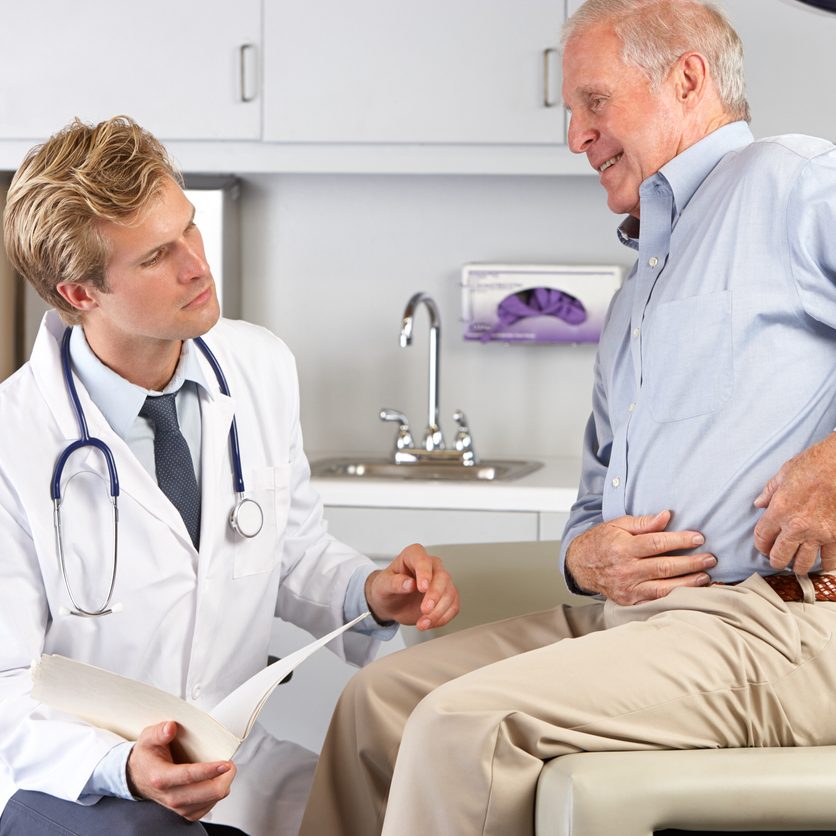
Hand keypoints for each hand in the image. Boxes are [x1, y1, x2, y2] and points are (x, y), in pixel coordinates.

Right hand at [127, 721, 235, 820]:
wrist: (138, 777)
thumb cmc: (147, 757)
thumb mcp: (148, 739)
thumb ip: (159, 731)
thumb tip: (171, 727)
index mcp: (161, 778)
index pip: (189, 776)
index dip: (210, 770)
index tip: (225, 763)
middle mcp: (170, 796)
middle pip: (207, 793)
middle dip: (225, 778)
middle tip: (229, 764)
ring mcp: (179, 807)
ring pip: (211, 800)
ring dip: (223, 784)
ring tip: (224, 770)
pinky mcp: (186, 812)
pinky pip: (209, 806)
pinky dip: (216, 794)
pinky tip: (215, 781)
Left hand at [364, 543, 459, 630]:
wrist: (391, 603)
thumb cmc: (386, 588)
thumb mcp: (382, 585)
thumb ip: (394, 582)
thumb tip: (409, 583)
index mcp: (414, 555)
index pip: (423, 561)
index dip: (424, 573)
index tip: (422, 587)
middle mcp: (431, 565)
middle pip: (442, 577)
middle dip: (435, 595)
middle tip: (425, 610)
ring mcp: (441, 581)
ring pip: (450, 593)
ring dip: (438, 611)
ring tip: (422, 623)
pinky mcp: (446, 596)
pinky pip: (452, 606)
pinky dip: (443, 618)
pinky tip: (429, 623)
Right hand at [565, 510, 715, 604]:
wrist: (580, 565)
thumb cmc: (601, 541)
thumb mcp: (617, 524)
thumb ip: (643, 522)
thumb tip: (666, 516)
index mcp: (623, 547)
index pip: (657, 543)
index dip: (680, 541)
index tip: (699, 538)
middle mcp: (626, 569)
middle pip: (665, 567)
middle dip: (691, 562)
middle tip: (711, 558)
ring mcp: (628, 587)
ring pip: (664, 587)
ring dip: (689, 582)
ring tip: (706, 576)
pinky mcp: (630, 600)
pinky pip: (657, 600)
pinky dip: (676, 597)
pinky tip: (690, 591)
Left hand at [753, 434, 835, 572]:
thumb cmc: (814, 464)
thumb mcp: (784, 474)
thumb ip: (769, 492)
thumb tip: (759, 503)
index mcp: (779, 511)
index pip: (762, 538)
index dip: (760, 545)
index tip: (763, 547)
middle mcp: (797, 526)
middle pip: (780, 556)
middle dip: (776, 560)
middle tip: (777, 560)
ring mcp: (819, 534)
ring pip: (804, 563)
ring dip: (798, 566)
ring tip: (797, 566)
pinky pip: (830, 559)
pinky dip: (826, 564)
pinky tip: (822, 564)